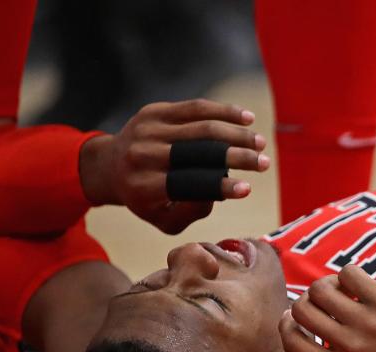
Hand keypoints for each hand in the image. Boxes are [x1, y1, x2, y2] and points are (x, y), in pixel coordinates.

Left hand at [80, 99, 269, 234]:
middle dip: (237, 157)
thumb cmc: (147, 199)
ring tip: (260, 143)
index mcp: (145, 187)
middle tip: (264, 164)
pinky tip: (247, 118)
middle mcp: (143, 155)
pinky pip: (195, 107)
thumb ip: (193, 211)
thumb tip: (219, 191)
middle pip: (199, 151)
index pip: (190, 184)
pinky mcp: (154, 111)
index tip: (248, 189)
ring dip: (237, 134)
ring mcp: (148, 129)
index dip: (220, 187)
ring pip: (202, 126)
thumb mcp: (165, 219)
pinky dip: (224, 111)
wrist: (111, 167)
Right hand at [279, 265, 375, 351]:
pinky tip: (362, 283)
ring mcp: (368, 324)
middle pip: (302, 311)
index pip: (291, 345)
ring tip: (342, 289)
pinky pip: (349, 273)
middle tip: (321, 301)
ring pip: (320, 289)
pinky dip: (349, 273)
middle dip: (306, 302)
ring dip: (326, 285)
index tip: (294, 316)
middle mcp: (350, 349)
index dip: (286, 326)